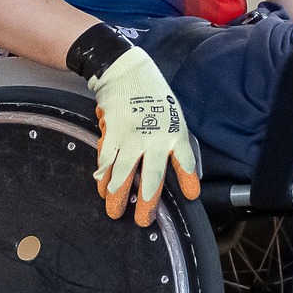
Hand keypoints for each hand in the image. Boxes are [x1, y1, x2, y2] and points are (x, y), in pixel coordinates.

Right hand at [88, 47, 199, 226]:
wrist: (127, 72)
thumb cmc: (153, 95)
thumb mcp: (172, 115)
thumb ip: (171, 141)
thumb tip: (172, 167)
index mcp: (175, 133)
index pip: (186, 161)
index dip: (188, 180)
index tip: (191, 196)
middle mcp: (156, 138)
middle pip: (154, 177)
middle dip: (148, 202)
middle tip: (143, 221)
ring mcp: (133, 137)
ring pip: (125, 173)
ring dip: (118, 195)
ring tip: (114, 211)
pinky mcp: (113, 133)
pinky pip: (107, 160)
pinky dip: (103, 175)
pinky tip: (101, 186)